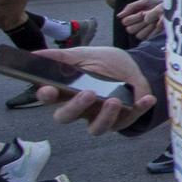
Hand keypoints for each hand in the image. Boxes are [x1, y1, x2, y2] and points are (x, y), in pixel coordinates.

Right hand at [36, 47, 156, 135]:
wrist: (131, 65)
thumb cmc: (102, 62)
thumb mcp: (83, 55)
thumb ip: (62, 57)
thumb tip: (35, 53)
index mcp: (66, 92)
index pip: (50, 98)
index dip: (46, 96)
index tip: (48, 89)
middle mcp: (80, 108)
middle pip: (67, 117)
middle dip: (75, 107)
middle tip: (88, 93)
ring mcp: (100, 116)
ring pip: (96, 128)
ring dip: (105, 116)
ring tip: (114, 100)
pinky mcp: (123, 118)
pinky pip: (130, 119)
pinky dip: (139, 109)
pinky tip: (146, 99)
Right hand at [118, 0, 163, 41]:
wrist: (173, 9)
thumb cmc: (158, 4)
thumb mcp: (146, 2)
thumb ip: (131, 7)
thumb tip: (119, 16)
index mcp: (132, 17)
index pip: (125, 22)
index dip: (133, 18)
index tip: (143, 12)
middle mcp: (136, 27)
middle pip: (130, 29)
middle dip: (140, 22)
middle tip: (150, 17)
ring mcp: (143, 33)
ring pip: (138, 35)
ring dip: (148, 27)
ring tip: (156, 21)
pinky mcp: (151, 38)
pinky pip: (148, 38)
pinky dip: (154, 32)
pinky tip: (159, 26)